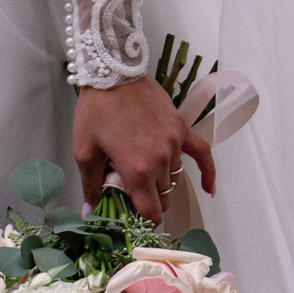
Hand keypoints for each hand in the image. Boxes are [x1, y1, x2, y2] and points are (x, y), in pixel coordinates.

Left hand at [72, 76, 214, 222]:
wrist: (111, 71)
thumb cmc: (95, 110)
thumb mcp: (84, 151)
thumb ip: (91, 186)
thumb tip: (92, 213)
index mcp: (138, 169)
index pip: (150, 212)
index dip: (142, 221)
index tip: (132, 220)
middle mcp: (161, 159)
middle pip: (163, 196)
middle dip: (148, 200)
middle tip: (130, 192)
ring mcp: (174, 142)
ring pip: (174, 177)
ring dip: (162, 182)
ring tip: (144, 175)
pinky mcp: (181, 126)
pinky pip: (203, 153)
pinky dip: (209, 172)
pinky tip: (210, 188)